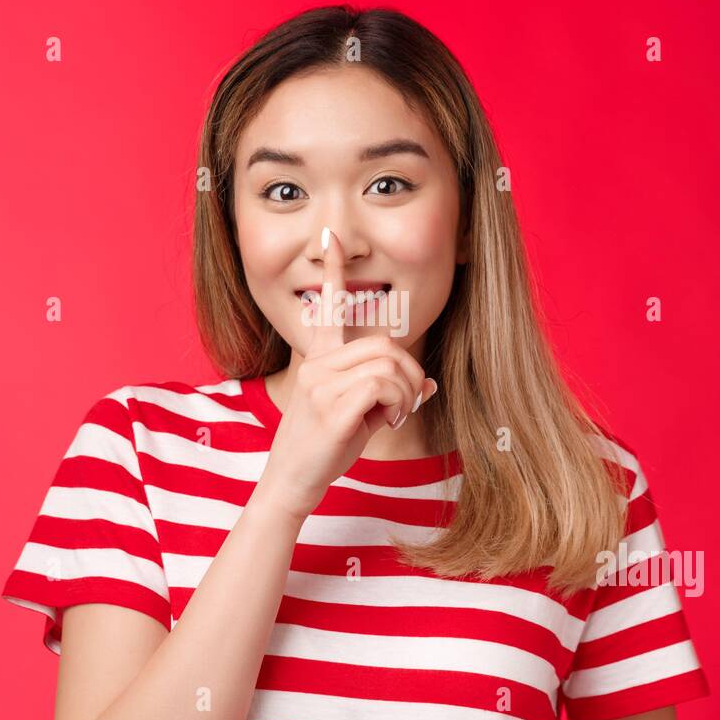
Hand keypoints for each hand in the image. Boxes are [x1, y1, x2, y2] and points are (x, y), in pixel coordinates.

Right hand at [254, 228, 437, 521]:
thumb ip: (387, 394)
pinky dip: (398, 404)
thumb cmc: (322, 450)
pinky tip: (388, 422)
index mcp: (318, 359)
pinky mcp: (331, 406)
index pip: (326, 307)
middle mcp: (317, 364)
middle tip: (407, 403)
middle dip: (411, 373)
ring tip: (396, 416)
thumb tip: (428, 384)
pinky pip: (382, 387)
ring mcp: (321, 384)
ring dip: (407, 393)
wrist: (291, 482)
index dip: (333, 271)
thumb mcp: (358, 416)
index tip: (333, 237)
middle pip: (385, 344)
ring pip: (389, 365)